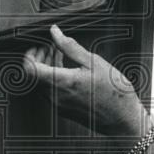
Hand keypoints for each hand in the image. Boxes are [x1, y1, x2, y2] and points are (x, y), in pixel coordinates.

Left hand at [23, 25, 146, 138]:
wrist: (124, 120)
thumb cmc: (114, 92)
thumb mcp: (94, 62)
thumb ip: (70, 47)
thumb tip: (55, 32)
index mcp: (61, 83)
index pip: (30, 70)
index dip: (29, 56)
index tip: (38, 46)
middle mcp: (55, 96)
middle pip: (34, 76)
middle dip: (39, 58)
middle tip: (49, 47)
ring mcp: (58, 105)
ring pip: (42, 84)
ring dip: (47, 68)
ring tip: (60, 55)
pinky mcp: (64, 110)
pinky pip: (50, 91)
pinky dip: (53, 78)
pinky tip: (67, 69)